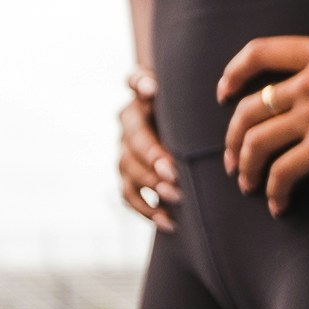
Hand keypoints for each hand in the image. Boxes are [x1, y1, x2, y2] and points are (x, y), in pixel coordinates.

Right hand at [117, 68, 178, 231]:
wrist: (179, 129)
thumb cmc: (183, 110)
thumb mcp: (178, 94)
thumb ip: (158, 86)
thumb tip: (149, 89)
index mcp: (139, 100)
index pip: (133, 92)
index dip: (142, 89)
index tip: (153, 98)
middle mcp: (126, 127)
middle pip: (132, 143)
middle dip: (152, 160)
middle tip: (174, 174)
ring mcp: (124, 154)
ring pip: (129, 172)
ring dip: (151, 186)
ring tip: (176, 198)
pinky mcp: (128, 177)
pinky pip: (129, 196)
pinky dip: (147, 210)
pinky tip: (169, 222)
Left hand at [219, 0, 308, 212]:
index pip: (259, 54)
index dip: (234, 73)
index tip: (222, 92)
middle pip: (247, 108)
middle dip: (233, 136)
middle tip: (233, 158)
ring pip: (256, 142)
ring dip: (245, 167)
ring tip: (247, 185)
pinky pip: (284, 171)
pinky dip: (274, 190)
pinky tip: (279, 204)